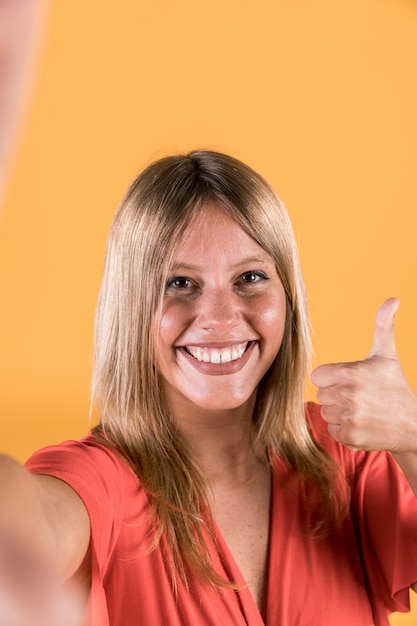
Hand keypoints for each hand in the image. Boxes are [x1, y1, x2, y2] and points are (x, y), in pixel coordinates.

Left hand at [311, 298, 416, 452]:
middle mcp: (346, 395)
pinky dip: (344, 428)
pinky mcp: (349, 436)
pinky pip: (332, 429)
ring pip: (326, 412)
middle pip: (321, 394)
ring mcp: (348, 417)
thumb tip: (393, 299)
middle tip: (359, 395)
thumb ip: (383, 325)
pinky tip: (361, 423)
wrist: (412, 423)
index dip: (332, 378)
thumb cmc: (395, 386)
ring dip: (339, 412)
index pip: (318, 376)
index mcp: (349, 372)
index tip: (349, 380)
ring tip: (361, 409)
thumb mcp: (387, 355)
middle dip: (336, 394)